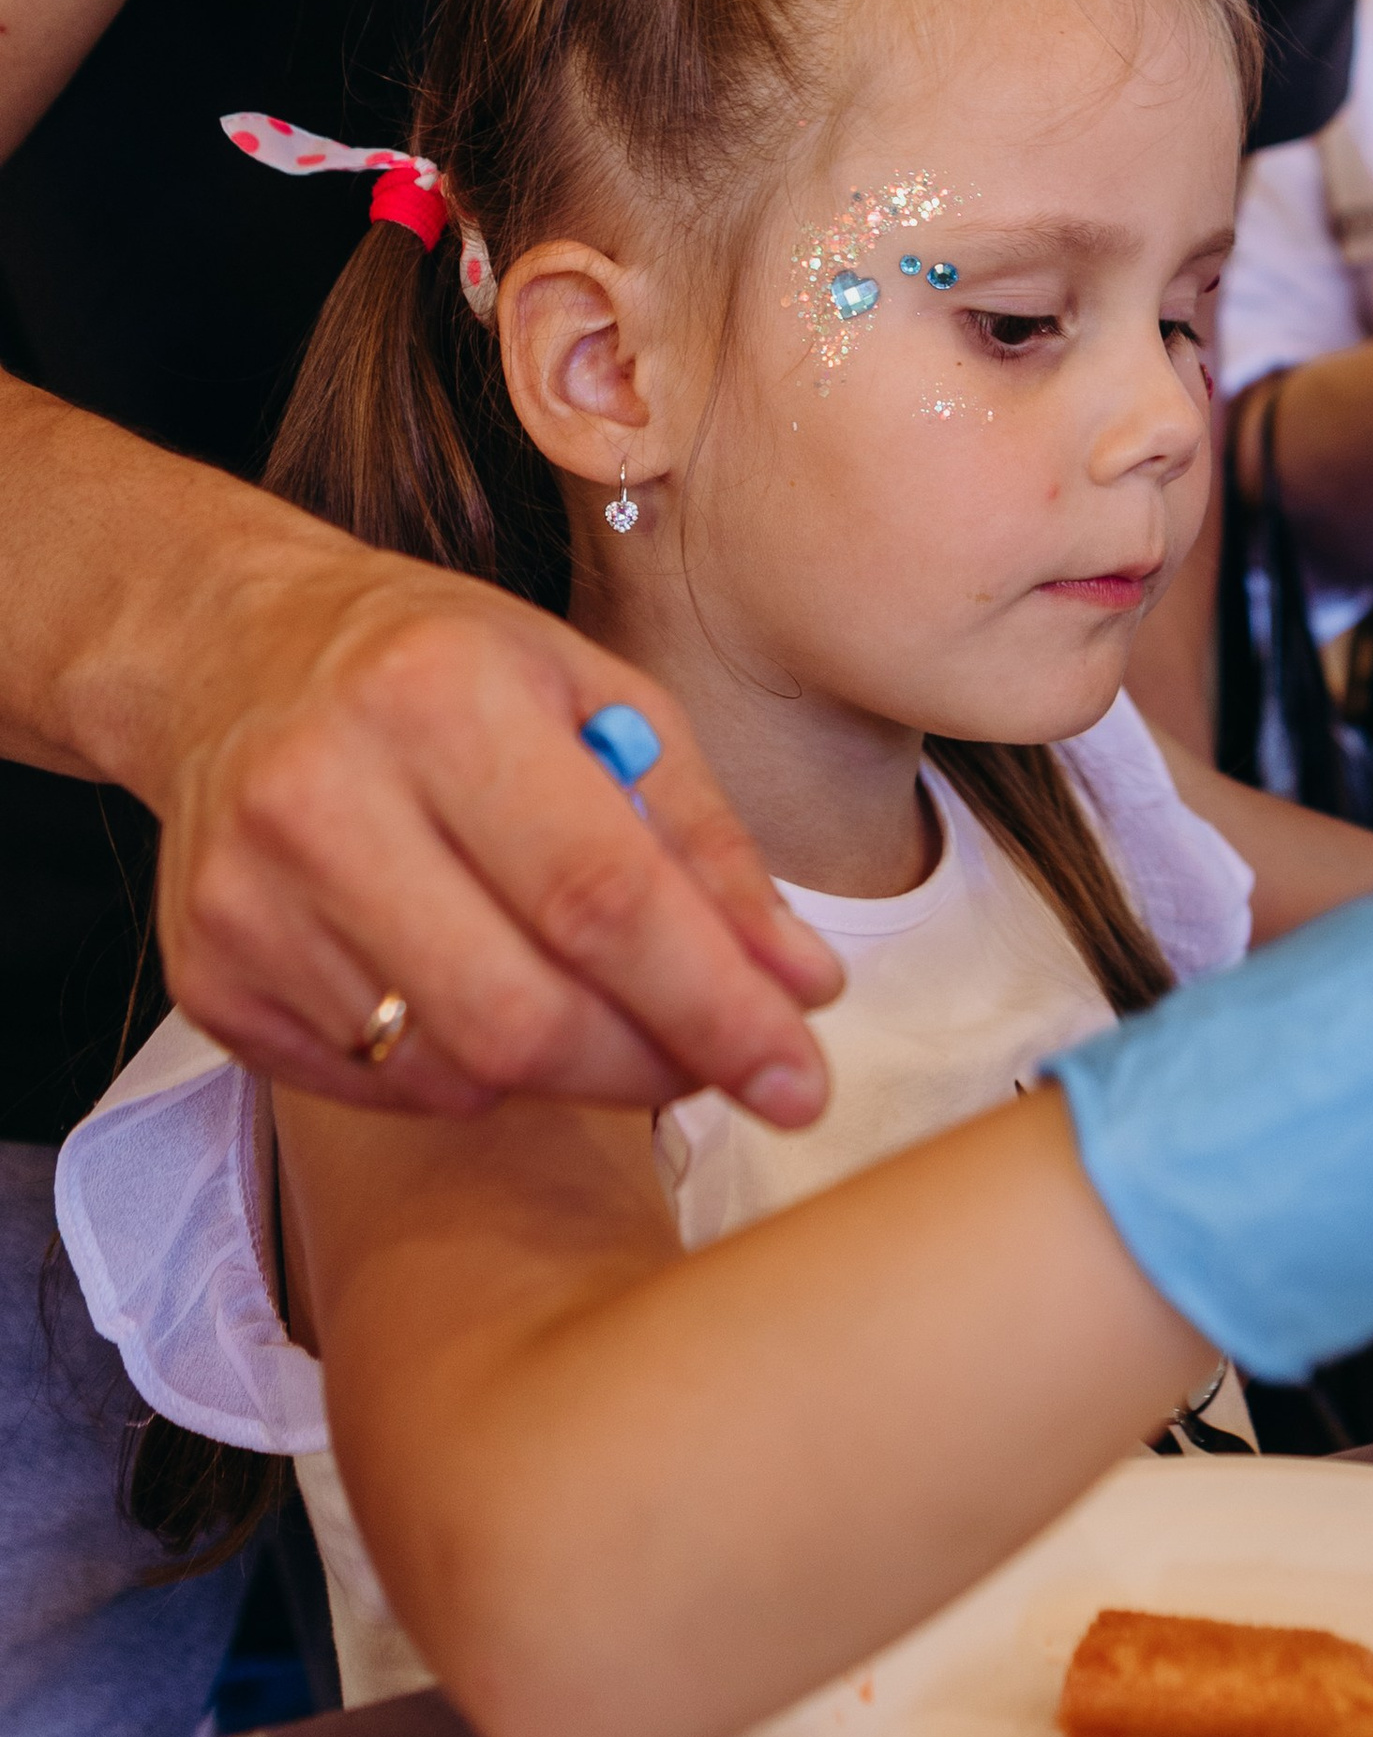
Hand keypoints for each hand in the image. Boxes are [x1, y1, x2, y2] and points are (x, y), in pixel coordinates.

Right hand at [147, 533, 841, 1120]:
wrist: (233, 652)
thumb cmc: (443, 667)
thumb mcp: (597, 693)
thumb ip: (703, 840)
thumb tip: (798, 985)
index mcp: (439, 696)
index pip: (602, 898)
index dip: (715, 1006)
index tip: (800, 1078)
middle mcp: (323, 796)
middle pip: (521, 1017)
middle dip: (650, 1065)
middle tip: (716, 1060)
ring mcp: (247, 897)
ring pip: (455, 1070)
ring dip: (566, 1068)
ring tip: (597, 998)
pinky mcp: (207, 975)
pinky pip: (379, 1084)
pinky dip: (466, 1069)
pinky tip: (482, 988)